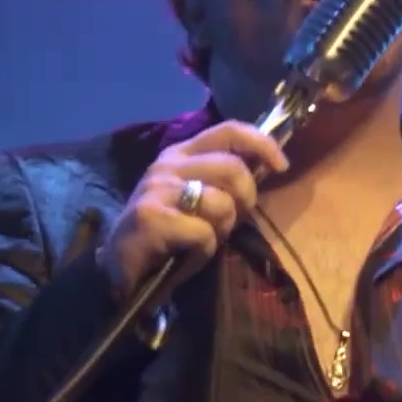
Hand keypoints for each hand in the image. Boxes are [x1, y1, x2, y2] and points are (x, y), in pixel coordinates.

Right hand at [98, 120, 289, 300]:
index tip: (281, 166)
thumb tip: (266, 165)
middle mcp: (167, 164)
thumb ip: (224, 180)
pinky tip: (185, 257)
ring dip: (221, 231)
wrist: (120, 271)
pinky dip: (203, 253)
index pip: (229, 131)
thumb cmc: (168, 235)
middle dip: (244, 201)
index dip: (261, 144)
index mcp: (181, 153)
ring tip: (200, 242)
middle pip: (233, 169)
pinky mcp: (150, 217)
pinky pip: (203, 234)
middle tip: (230, 222)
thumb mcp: (198, 198)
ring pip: (221, 204)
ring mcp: (157, 189)